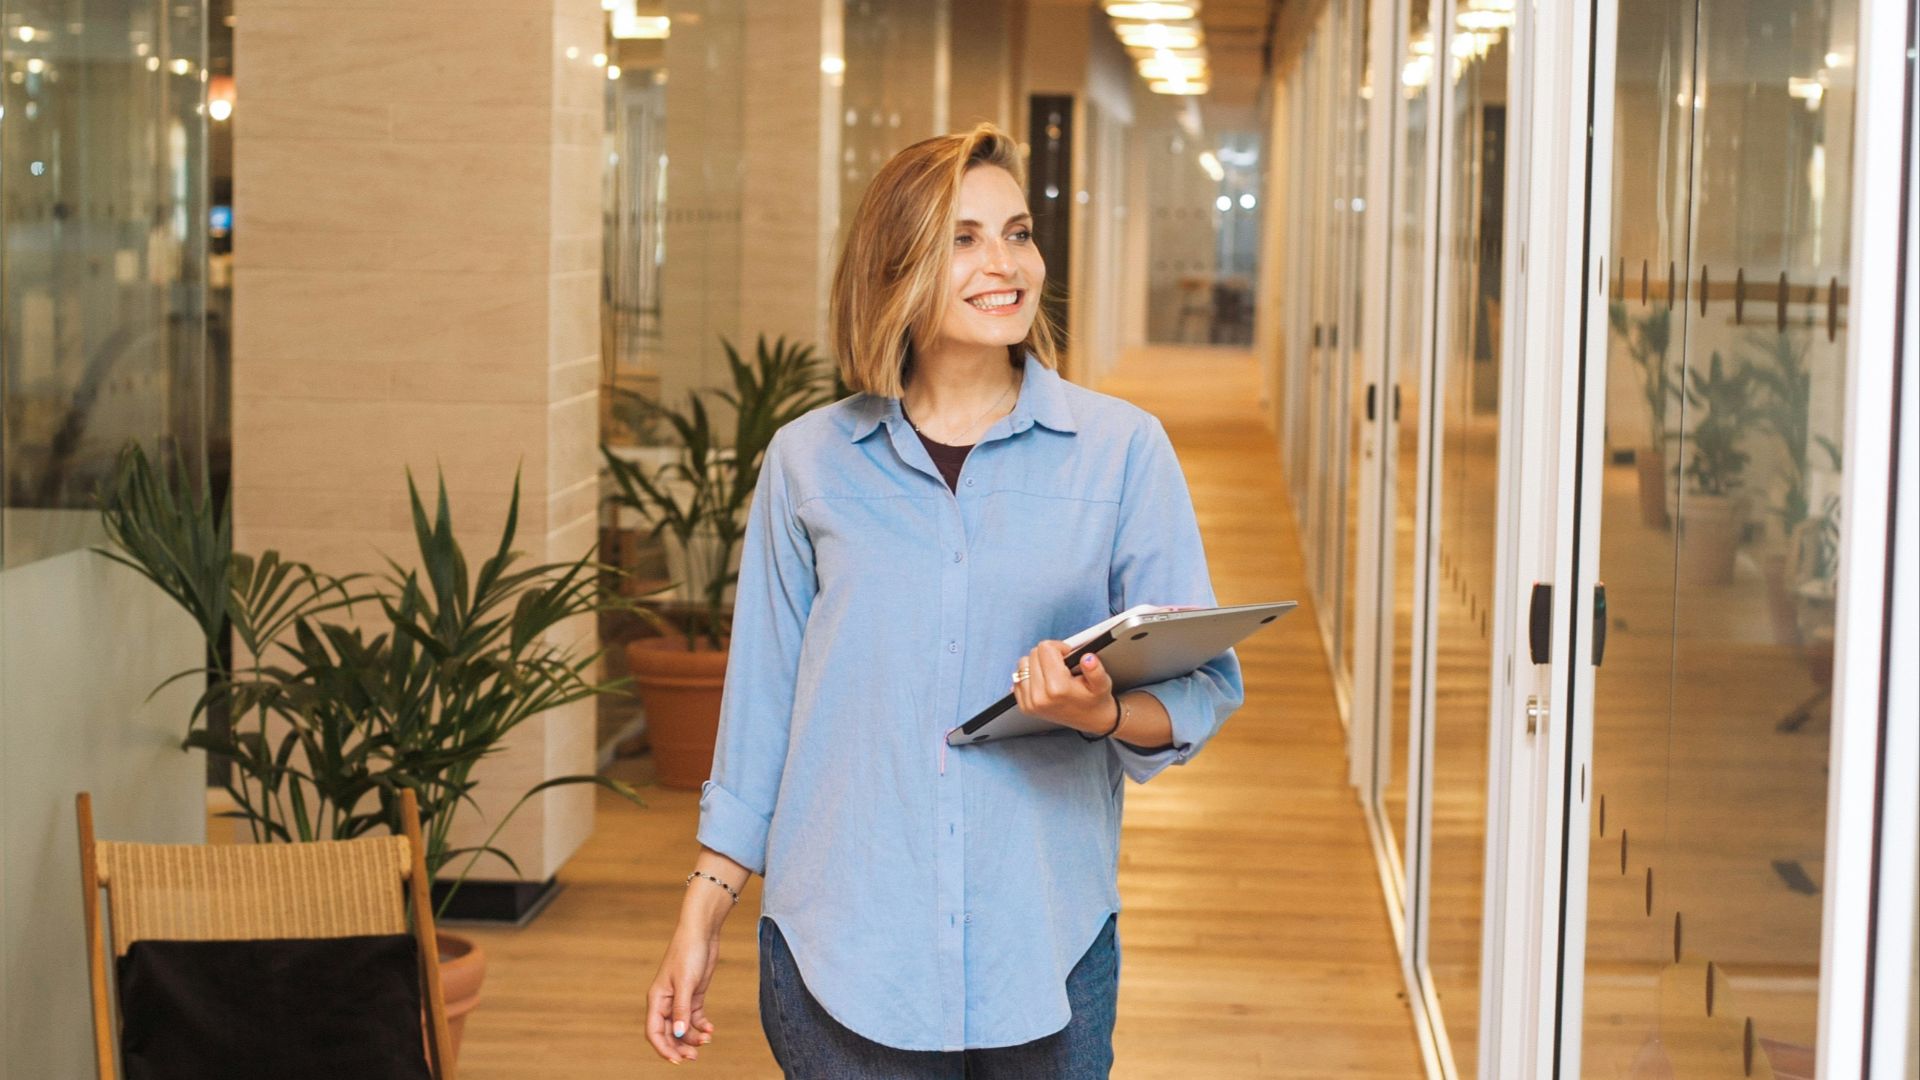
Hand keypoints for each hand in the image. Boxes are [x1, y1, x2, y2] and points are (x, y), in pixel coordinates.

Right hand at [645, 924, 719, 1063]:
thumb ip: (681, 1010)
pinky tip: (710, 1029)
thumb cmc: (689, 952)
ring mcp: (680, 999)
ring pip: (682, 1027)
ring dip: (693, 1037)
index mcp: (657, 999)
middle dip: (680, 1047)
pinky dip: (701, 1026)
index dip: (663, 1049)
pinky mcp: (693, 995)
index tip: (677, 1060)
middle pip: (668, 1033)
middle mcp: (666, 1002)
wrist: (702, 933)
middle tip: (695, 1056)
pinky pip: (694, 1018)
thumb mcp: (686, 983)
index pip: (654, 1031)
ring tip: (707, 1039)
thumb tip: (677, 1034)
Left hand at [1012, 639, 1117, 736]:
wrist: (1091, 720)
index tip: (1068, 656)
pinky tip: (1044, 681)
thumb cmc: (1096, 700)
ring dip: (1037, 664)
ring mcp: (1030, 703)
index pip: (1045, 648)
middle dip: (1049, 655)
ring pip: (1023, 664)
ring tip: (1053, 673)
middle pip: (1033, 654)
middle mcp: (1039, 697)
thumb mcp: (1102, 683)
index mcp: (1057, 688)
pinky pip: (1018, 678)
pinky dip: (1030, 675)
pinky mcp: (1024, 707)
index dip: (1059, 647)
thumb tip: (1088, 658)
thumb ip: (1096, 670)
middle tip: (1063, 665)